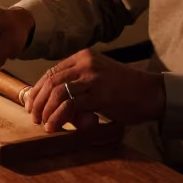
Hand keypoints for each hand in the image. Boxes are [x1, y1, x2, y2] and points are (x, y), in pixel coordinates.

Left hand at [25, 49, 165, 132]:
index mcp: (84, 56)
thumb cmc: (126, 88)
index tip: (32, 104)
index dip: (38, 89)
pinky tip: (55, 126)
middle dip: (39, 101)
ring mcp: (93, 78)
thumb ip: (79, 80)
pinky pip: (70, 106)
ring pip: (58, 93)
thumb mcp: (99, 75)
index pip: (52, 72)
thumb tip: (56, 97)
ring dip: (46, 111)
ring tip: (44, 124)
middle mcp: (86, 64)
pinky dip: (58, 117)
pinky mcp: (99, 95)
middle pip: (51, 82)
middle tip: (34, 116)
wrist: (151, 93)